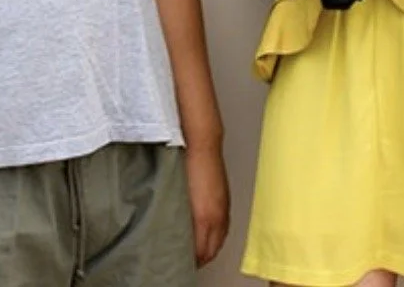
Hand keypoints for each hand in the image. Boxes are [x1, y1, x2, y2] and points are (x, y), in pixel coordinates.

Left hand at [184, 144, 229, 266]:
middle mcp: (218, 216)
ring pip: (220, 238)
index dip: (193, 260)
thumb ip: (181, 220)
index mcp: (206, 218)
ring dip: (210, 247)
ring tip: (197, 249)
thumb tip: (178, 234)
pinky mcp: (225, 199)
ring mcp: (224, 207)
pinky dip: (217, 235)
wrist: (203, 143)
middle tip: (188, 259)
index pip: (203, 252)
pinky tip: (209, 232)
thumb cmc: (188, 166)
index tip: (182, 261)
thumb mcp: (181, 197)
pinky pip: (224, 226)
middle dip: (202, 257)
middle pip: (213, 249)